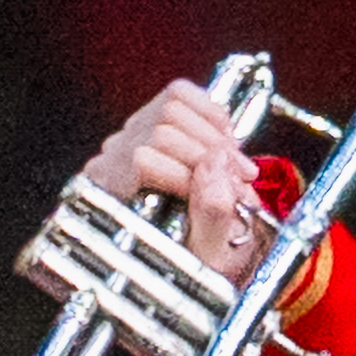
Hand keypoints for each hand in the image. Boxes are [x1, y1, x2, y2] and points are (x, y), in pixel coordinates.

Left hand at [81, 78, 274, 284]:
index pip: (143, 160)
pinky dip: (210, 111)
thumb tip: (216, 165)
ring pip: (171, 108)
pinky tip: (227, 139)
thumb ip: (211, 215)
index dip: (189, 173)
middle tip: (243, 179)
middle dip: (211, 154)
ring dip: (215, 135)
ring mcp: (130, 136)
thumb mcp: (209, 255)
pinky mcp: (152, 119)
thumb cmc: (201, 261)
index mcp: (112, 199)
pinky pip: (178, 94)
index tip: (226, 193)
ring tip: (237, 165)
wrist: (204, 255)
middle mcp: (112, 162)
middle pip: (160, 131)